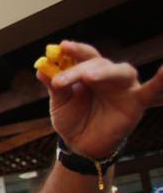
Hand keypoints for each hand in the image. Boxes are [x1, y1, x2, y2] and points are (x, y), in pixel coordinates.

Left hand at [41, 41, 162, 157]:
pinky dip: (160, 81)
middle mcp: (109, 76)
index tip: (61, 47)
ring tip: (88, 77)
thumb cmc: (73, 120)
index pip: (85, 56)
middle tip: (61, 80)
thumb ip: (54, 86)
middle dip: (78, 69)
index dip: (75, 50)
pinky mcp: (136, 102)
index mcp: (90, 72)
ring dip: (104, 72)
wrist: (80, 145)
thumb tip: (41, 68)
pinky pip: (151, 91)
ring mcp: (124, 87)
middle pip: (98, 64)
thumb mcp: (59, 103)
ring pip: (119, 71)